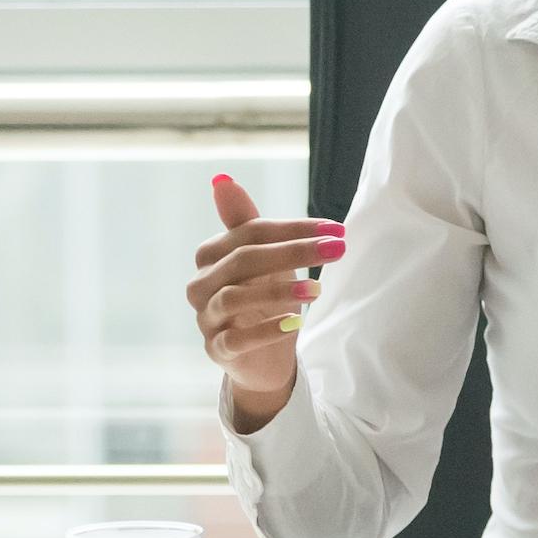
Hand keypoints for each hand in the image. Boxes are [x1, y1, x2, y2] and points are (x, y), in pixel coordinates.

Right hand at [190, 173, 343, 431]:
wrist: (262, 358)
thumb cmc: (264, 301)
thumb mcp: (264, 260)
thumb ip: (245, 222)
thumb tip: (221, 178)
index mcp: (211, 255)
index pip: (252, 232)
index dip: (294, 229)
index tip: (336, 230)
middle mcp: (201, 284)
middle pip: (243, 260)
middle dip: (293, 253)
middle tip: (336, 251)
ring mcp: (205, 318)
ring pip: (235, 297)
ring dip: (278, 291)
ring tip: (317, 290)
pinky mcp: (216, 350)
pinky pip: (236, 339)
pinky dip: (265, 331)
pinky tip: (293, 324)